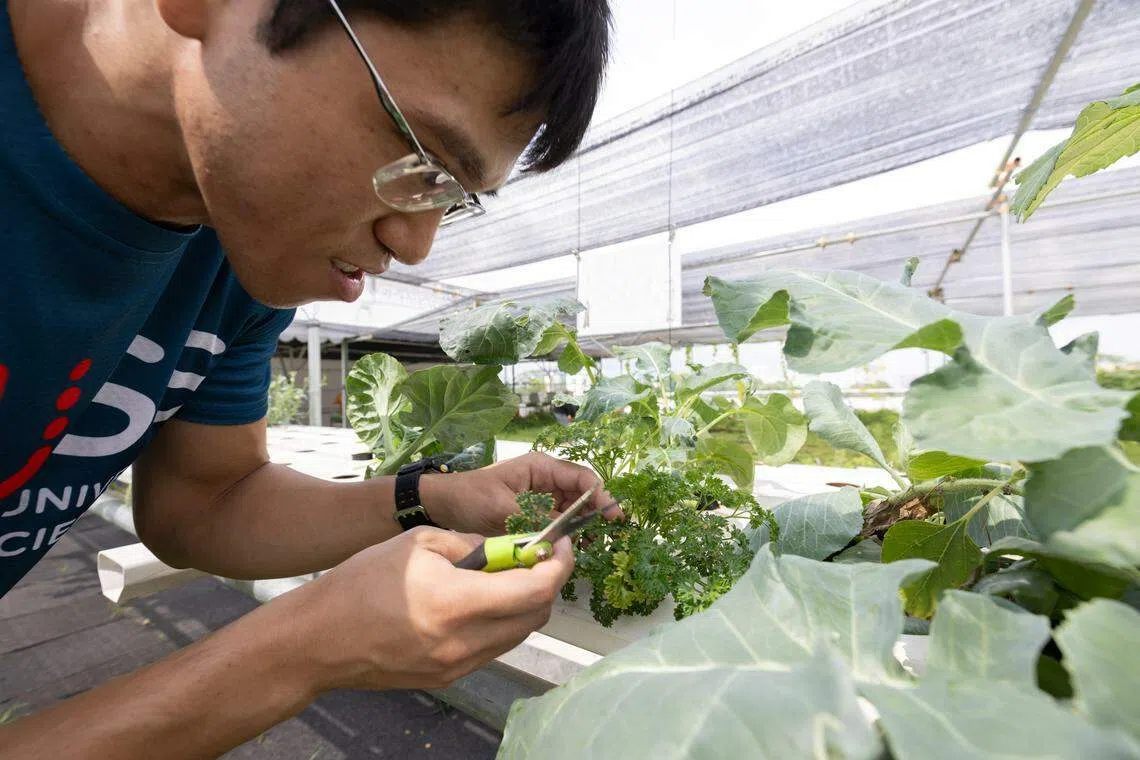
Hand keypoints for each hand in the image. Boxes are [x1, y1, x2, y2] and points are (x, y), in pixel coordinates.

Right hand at [283, 526, 574, 691]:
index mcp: (458, 603)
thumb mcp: (418, 543)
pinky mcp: (449, 678)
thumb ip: (471, 544)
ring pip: (518, 634)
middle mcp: (465, 642)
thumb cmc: (361, 582)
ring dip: (524, 603)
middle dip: (545, 582)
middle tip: (533, 556)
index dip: (558, 565)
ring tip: (502, 576)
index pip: (536, 589)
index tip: (558, 544)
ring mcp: (458, 666)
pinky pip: (493, 648)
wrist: (319, 639)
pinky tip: (478, 601)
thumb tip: (505, 548)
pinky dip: (499, 622)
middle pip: (536, 615)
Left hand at [419, 451, 620, 535]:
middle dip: (594, 513)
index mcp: (541, 468)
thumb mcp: (502, 508)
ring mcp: (541, 496)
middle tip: (605, 536)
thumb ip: (535, 519)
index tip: (612, 516)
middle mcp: (546, 479)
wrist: (444, 505)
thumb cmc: (470, 497)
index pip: (582, 478)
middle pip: (582, 494)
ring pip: (573, 510)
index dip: (601, 496)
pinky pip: (558, 521)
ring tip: (590, 545)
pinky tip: (570, 547)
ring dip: (582, 525)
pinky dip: (566, 533)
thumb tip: (562, 534)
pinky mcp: (534, 512)